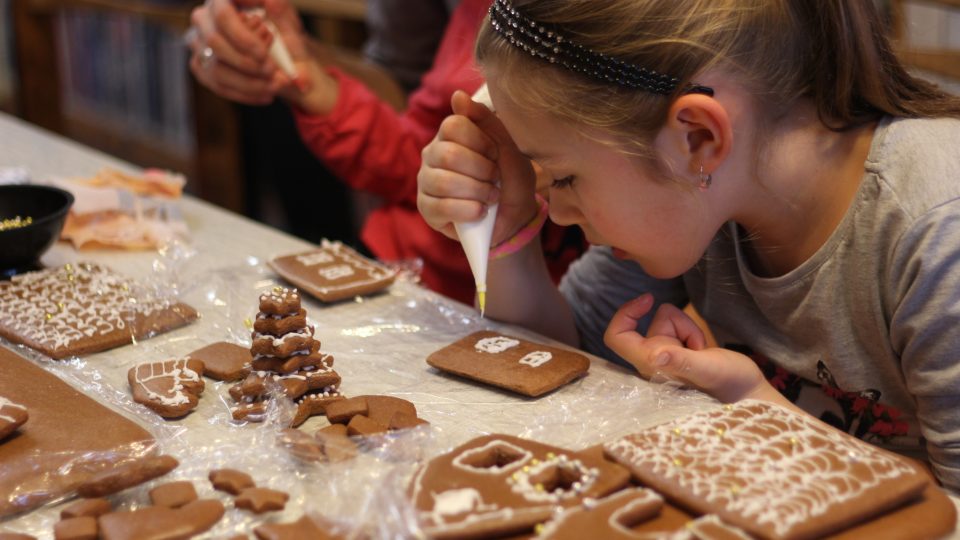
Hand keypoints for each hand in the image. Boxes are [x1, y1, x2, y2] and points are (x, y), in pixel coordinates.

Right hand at [187, 0, 332, 109]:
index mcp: (223, 0)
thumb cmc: (283, 28)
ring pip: (215, 68)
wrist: (283, 51)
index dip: (243, 37)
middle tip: (273, 72)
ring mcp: (198, 42)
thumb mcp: (287, 18)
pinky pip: (217, 85)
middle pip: (214, 42)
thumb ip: (280, 10)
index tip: (266, 52)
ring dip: (249, 83)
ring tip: (275, 86)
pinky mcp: (201, 66)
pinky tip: (266, 95)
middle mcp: (204, 17)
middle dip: (247, 63)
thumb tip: (271, 2)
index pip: (223, 16)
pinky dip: (245, 94)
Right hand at [417, 90, 539, 243]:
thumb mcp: (509, 147)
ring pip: (443, 182)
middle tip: (495, 179)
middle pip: (448, 154)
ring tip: (490, 197)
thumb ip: (486, 120)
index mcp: (450, 135)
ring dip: (476, 191)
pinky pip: (441, 207)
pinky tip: (480, 212)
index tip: (495, 155)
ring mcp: (426, 182)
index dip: (480, 142)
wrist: (514, 218)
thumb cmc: (510, 179)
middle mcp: (432, 155)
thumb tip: (457, 95)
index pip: (453, 126)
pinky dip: (468, 211)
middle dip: (481, 170)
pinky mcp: (426, 209)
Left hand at [604, 294, 781, 404]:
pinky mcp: (680, 355)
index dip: (625, 314)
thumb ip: (681, 361)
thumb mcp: (707, 370)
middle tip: (696, 346)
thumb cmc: (730, 386)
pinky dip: (693, 334)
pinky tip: (704, 351)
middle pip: (651, 323)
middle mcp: (652, 362)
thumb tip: (654, 355)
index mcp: (649, 366)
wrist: (750, 395)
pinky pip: (680, 330)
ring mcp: (666, 358)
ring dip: (687, 329)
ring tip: (703, 351)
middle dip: (677, 324)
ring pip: (668, 322)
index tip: (648, 300)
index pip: (616, 337)